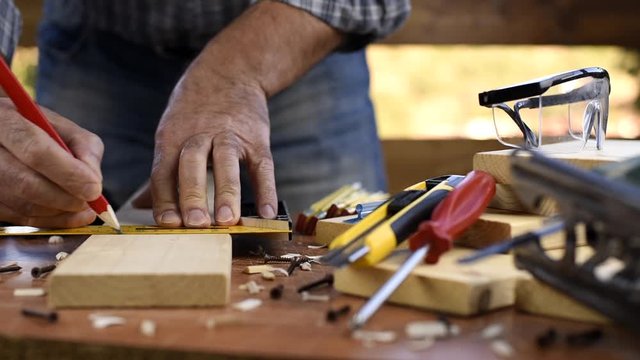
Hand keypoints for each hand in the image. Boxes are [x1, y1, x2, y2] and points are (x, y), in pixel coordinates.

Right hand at [0, 98, 103, 226]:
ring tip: (80, 207)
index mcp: (5, 120)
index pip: (36, 152)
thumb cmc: (36, 129)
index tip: (94, 189)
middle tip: (88, 202)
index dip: (69, 175)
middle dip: (66, 198)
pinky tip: (64, 214)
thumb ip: (84, 148)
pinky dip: (46, 221)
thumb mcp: (63, 126)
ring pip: (21, 205)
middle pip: (26, 183)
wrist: (3, 133)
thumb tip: (93, 181)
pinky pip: (16, 218)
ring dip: (58, 212)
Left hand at [149, 1, 341, 227]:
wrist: (232, 71)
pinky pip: (262, 166)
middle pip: (192, 165)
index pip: (164, 171)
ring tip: (228, 220)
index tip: (167, 224)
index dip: (165, 198)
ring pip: (227, 163)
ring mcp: (230, 135)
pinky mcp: (257, 138)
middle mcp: (199, 134)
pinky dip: (265, 190)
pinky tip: (266, 212)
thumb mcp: (172, 130)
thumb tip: (139, 206)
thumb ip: (162, 171)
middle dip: (192, 195)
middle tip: (195, 223)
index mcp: (173, 136)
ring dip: (227, 192)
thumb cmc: (196, 110)